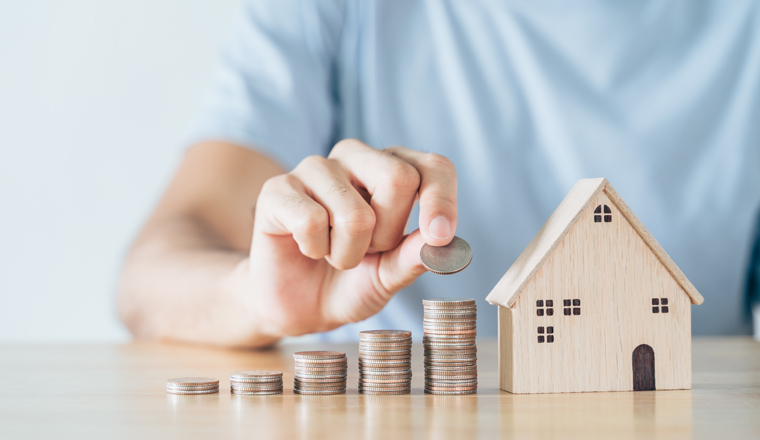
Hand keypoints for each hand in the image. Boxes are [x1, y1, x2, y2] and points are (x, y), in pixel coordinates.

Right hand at [244, 139, 457, 337]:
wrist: (297, 304)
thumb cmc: (349, 282)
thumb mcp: (390, 276)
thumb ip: (415, 257)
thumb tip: (444, 244)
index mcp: (392, 169)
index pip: (433, 166)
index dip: (442, 200)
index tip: (440, 237)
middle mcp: (355, 158)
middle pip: (398, 178)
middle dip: (388, 235)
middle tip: (367, 250)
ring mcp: (314, 168)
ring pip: (356, 213)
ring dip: (348, 253)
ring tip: (333, 254)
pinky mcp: (278, 188)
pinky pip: (311, 221)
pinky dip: (314, 250)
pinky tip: (307, 248)